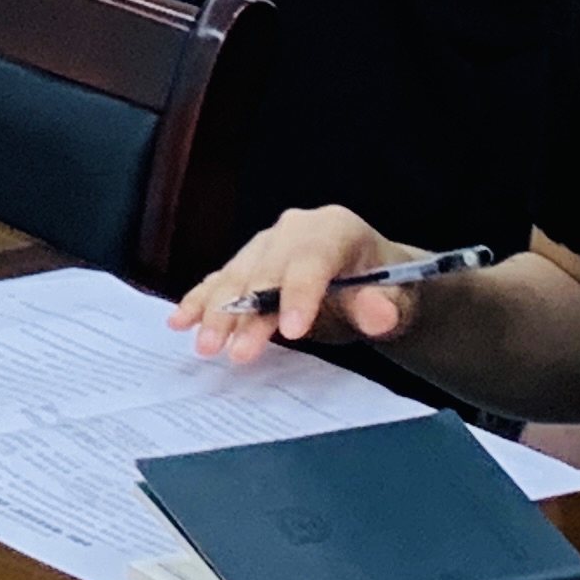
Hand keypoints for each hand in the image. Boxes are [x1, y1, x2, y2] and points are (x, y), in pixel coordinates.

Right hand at [169, 204, 418, 366]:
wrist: (375, 278)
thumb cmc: (386, 287)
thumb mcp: (398, 298)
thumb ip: (384, 306)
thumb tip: (378, 313)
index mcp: (333, 228)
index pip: (311, 261)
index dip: (300, 295)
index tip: (293, 333)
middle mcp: (293, 230)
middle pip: (265, 271)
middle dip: (246, 312)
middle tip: (233, 351)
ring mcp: (266, 244)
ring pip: (237, 276)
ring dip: (217, 312)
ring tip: (206, 345)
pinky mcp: (249, 262)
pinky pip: (221, 279)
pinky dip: (201, 300)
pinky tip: (180, 320)